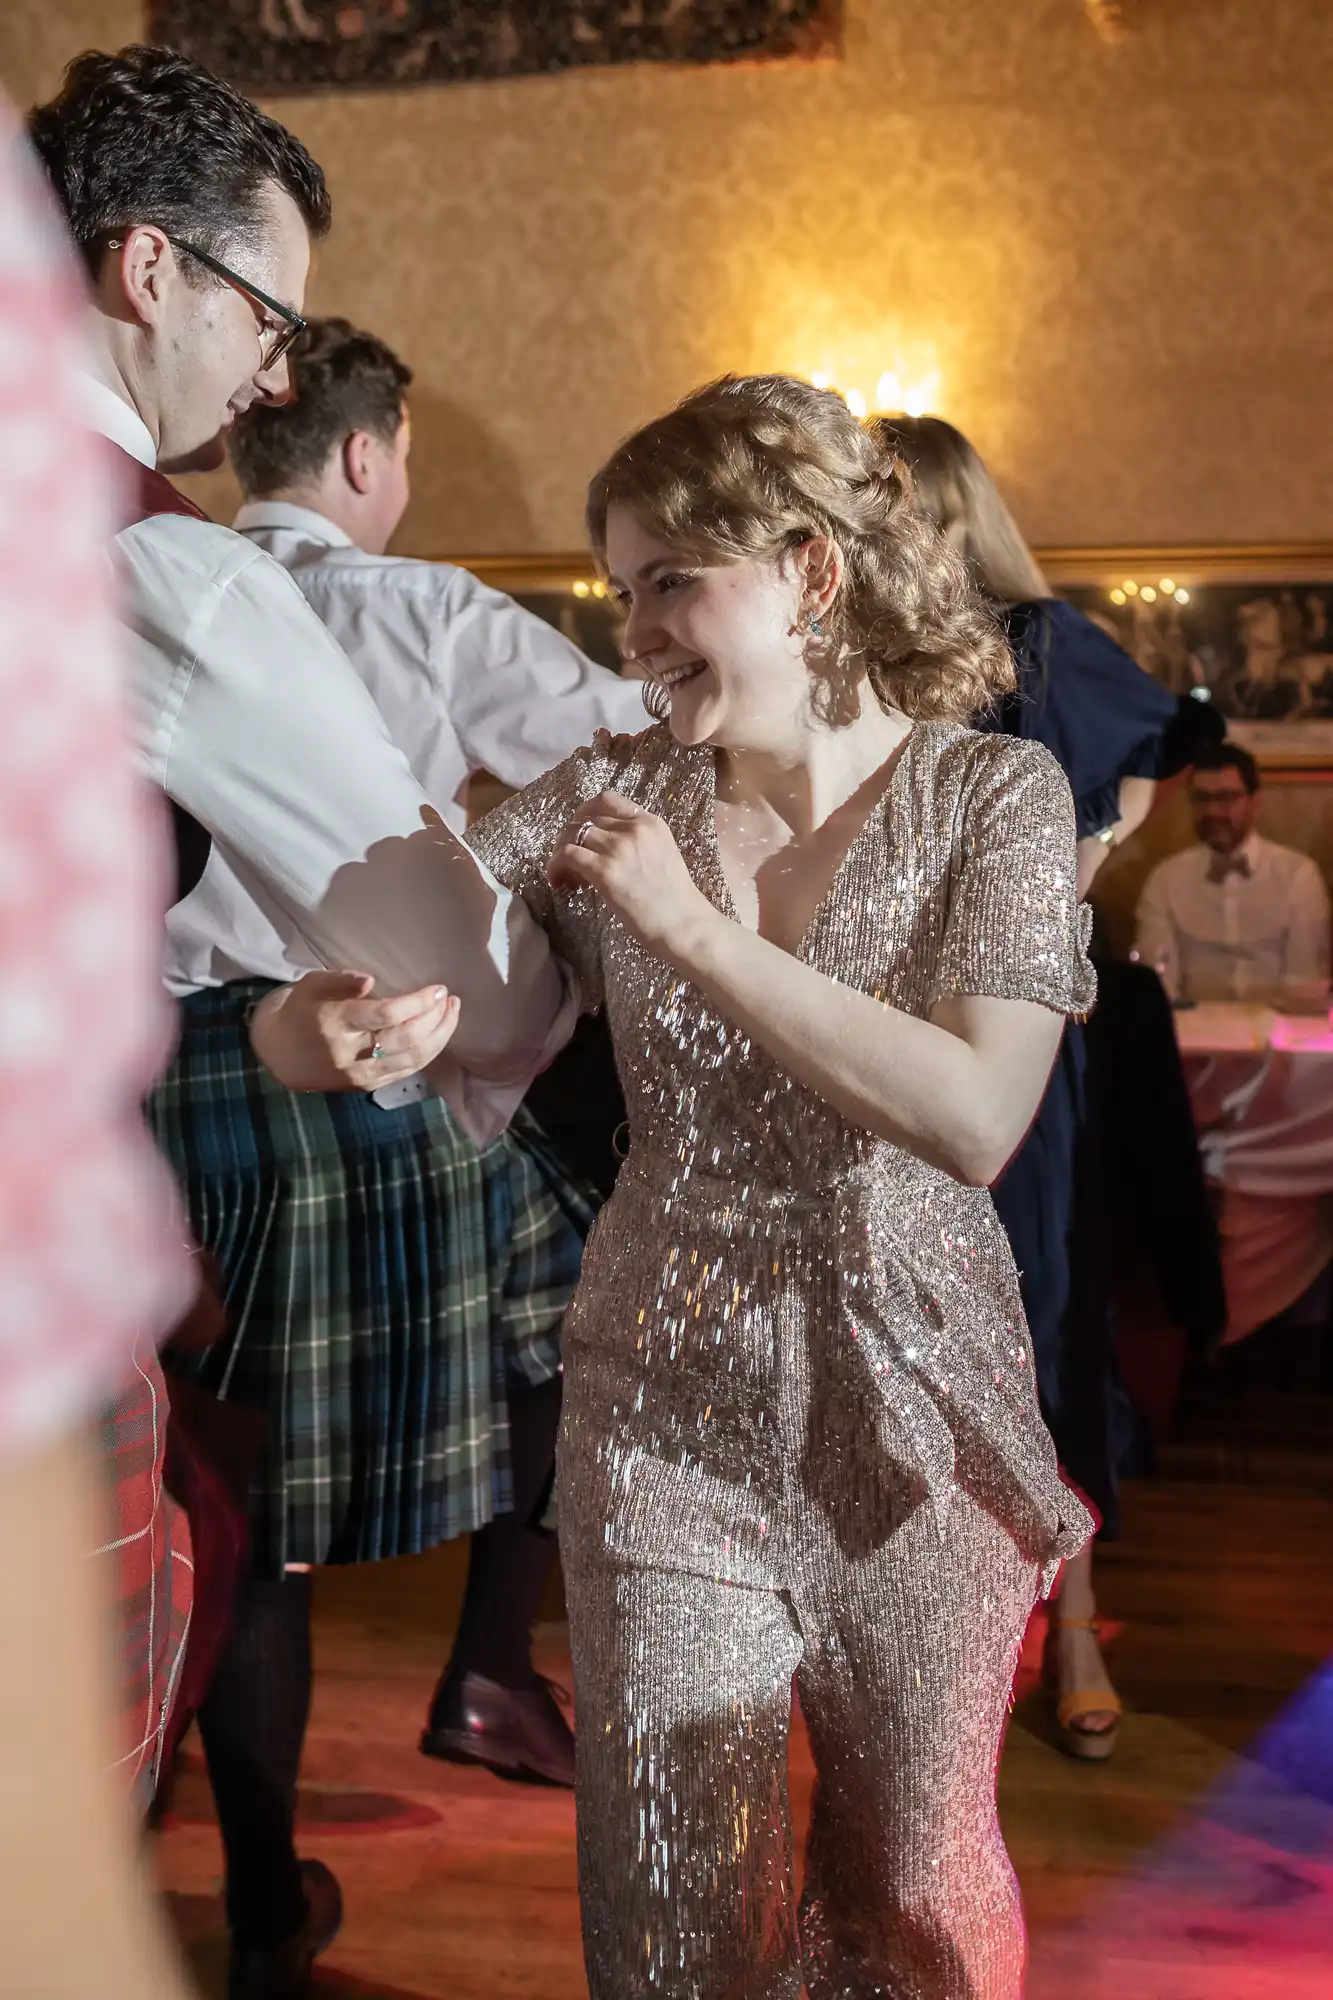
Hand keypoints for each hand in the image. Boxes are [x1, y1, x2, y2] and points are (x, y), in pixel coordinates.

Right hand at [247, 970, 459, 1093]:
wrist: (279, 1053)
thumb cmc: (302, 1009)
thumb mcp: (312, 984)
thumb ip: (340, 980)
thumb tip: (370, 980)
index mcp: (335, 1022)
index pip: (387, 1014)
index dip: (418, 1002)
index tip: (437, 988)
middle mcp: (349, 1052)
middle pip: (406, 1038)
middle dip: (435, 1018)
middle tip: (449, 999)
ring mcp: (359, 1073)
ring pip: (412, 1059)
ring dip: (439, 1037)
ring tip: (452, 1014)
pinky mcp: (367, 1086)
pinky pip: (406, 1071)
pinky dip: (428, 1053)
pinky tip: (438, 1035)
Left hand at [548, 790, 715, 959]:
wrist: (684, 924)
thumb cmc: (677, 900)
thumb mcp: (663, 855)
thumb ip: (639, 843)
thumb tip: (605, 847)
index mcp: (651, 822)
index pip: (607, 800)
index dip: (586, 813)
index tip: (580, 831)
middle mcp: (633, 828)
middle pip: (585, 818)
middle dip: (571, 836)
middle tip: (568, 859)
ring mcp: (618, 847)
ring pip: (572, 834)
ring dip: (561, 851)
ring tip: (564, 874)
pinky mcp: (604, 870)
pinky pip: (566, 855)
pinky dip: (556, 866)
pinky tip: (559, 882)